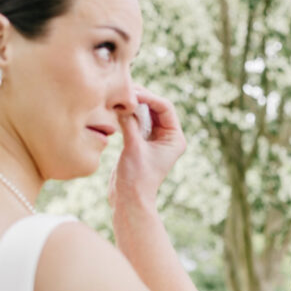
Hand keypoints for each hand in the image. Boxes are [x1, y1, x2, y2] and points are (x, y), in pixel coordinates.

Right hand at [110, 84, 186, 206]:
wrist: (128, 200)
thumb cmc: (136, 178)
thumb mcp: (134, 147)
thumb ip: (130, 123)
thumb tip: (123, 103)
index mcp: (175, 138)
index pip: (165, 108)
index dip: (149, 97)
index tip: (132, 93)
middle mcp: (167, 137)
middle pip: (155, 108)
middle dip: (140, 98)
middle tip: (124, 90)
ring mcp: (154, 139)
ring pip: (144, 113)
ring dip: (132, 105)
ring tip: (118, 97)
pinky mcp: (140, 142)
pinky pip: (135, 122)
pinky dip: (126, 115)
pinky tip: (116, 110)